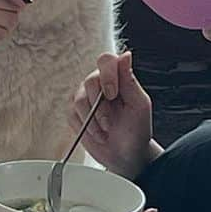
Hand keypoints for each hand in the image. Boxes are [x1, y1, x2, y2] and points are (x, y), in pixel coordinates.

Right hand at [72, 51, 155, 178]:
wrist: (126, 156)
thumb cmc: (136, 130)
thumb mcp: (138, 105)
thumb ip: (129, 80)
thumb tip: (125, 55)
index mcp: (118, 77)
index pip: (106, 60)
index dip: (107, 76)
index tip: (112, 95)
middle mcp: (100, 83)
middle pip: (90, 81)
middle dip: (100, 107)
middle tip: (110, 122)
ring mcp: (85, 97)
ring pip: (78, 99)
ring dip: (92, 120)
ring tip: (105, 131)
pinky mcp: (75, 112)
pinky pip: (72, 114)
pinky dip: (85, 127)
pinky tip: (97, 134)